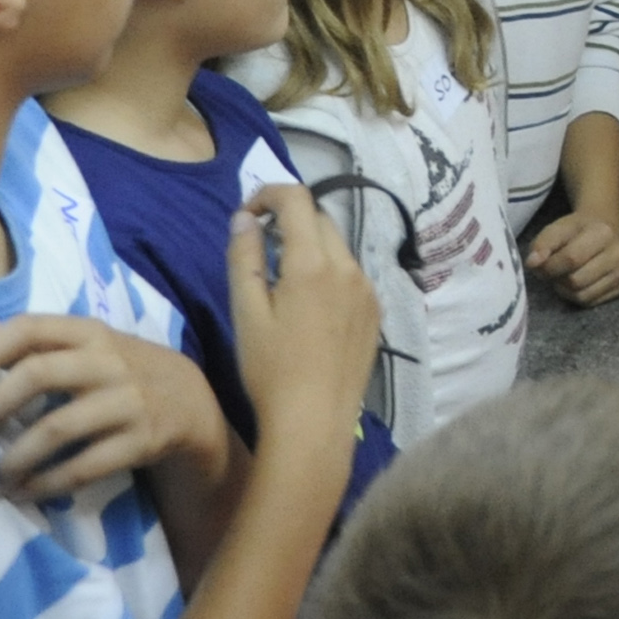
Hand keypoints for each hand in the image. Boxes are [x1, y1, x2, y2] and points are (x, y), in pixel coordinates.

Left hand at [0, 311, 228, 500]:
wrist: (188, 398)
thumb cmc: (117, 368)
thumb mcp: (82, 344)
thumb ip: (27, 338)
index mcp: (88, 331)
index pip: (30, 328)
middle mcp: (107, 361)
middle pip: (39, 373)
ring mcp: (126, 402)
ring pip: (58, 428)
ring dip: (17, 456)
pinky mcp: (139, 441)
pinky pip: (84, 467)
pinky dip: (47, 484)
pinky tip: (24, 492)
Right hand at [225, 183, 380, 459]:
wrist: (315, 424)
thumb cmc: (271, 371)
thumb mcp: (246, 313)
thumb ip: (244, 258)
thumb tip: (243, 218)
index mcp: (313, 262)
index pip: (296, 198)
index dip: (268, 194)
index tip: (247, 216)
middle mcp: (348, 267)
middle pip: (319, 219)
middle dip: (289, 221)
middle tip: (260, 251)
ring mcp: (367, 290)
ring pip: (338, 246)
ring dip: (310, 247)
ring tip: (283, 283)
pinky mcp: (375, 312)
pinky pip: (351, 274)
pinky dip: (329, 272)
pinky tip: (310, 308)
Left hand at [525, 209, 618, 306]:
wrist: (603, 229)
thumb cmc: (577, 230)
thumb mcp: (557, 228)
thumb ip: (542, 244)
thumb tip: (532, 263)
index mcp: (603, 232)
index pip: (571, 258)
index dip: (549, 266)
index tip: (539, 264)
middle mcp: (617, 254)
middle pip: (576, 281)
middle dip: (557, 279)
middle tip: (552, 270)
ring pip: (583, 296)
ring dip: (565, 290)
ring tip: (563, 275)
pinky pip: (590, 303)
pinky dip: (576, 296)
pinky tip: (575, 281)